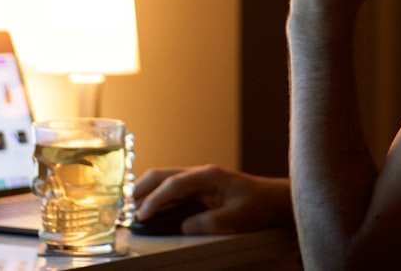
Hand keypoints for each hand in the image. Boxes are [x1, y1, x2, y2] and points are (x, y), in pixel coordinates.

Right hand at [133, 165, 292, 234]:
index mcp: (209, 175)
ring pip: (166, 180)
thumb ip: (208, 222)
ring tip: (132, 208)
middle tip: (124, 207)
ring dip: (148, 192)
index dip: (155, 199)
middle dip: (142, 188)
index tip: (142, 214)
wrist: (276, 200)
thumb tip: (183, 227)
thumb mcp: (236, 217)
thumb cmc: (260, 205)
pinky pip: (174, 190)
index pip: (174, 183)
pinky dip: (159, 197)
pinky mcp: (201, 189)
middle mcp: (201, 173)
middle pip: (163, 174)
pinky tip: (151, 209)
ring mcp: (200, 180)